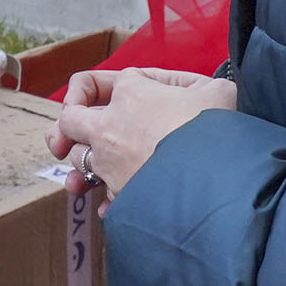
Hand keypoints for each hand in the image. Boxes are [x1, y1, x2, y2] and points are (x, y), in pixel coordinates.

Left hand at [45, 67, 237, 202]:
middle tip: (69, 139)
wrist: (221, 179)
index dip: (91, 89)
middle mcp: (109, 126)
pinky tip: (115, 202)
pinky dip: (107, 197)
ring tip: (90, 175)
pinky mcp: (119, 194)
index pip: (89, 83)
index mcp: (129, 92)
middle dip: (65, 129)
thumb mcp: (216, 91)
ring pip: (78, 159)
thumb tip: (190, 96)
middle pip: (68, 122)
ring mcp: (110, 163)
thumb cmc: (219, 127)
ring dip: (83, 165)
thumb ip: (195, 88)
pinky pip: (102, 195)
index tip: (108, 101)